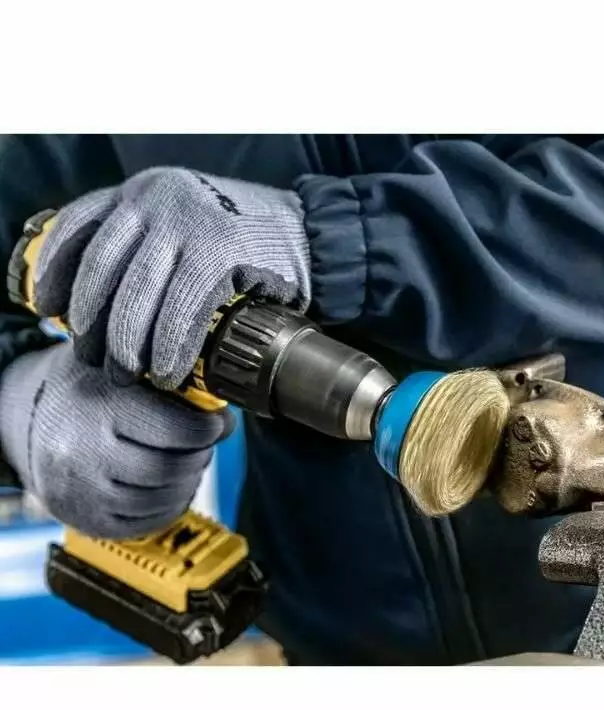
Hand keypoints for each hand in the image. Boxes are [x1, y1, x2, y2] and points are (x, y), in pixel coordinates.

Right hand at [0, 343, 233, 538]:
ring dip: (188, 482)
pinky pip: (147, 523)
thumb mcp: (125, 372)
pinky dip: (169, 505)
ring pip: (163, 500)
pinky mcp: (86, 519)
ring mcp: (82, 492)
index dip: (207, 429)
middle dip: (199, 457)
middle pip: (171, 469)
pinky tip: (168, 485)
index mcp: (99, 408)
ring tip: (185, 461)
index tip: (217, 423)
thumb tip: (225, 422)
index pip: (175, 430)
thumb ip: (175, 390)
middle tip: (202, 443)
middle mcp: (84, 454)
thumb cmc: (87, 390)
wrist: (30, 420)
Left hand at [33, 167, 310, 389]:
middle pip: (103, 270)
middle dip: (94, 325)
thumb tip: (100, 301)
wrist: (309, 233)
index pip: (79, 229)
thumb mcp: (184, 227)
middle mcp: (158, 198)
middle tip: (98, 362)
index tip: (46, 309)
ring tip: (131, 375)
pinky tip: (168, 371)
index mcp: (142, 192)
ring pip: (137, 293)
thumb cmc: (245, 241)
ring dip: (129, 344)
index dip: (56, 273)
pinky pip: (182, 309)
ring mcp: (189, 222)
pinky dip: (171, 346)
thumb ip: (147, 246)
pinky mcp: (221, 250)